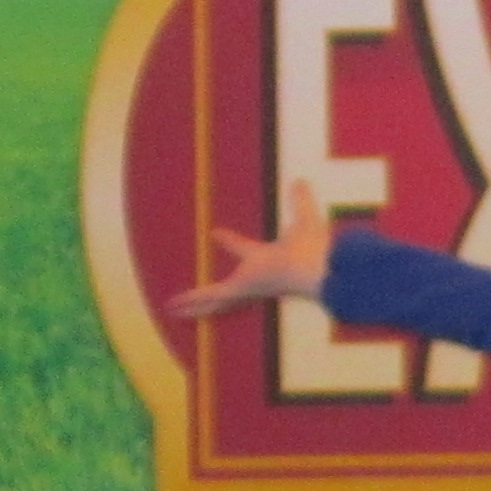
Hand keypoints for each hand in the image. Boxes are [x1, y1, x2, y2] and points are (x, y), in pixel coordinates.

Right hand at [166, 217, 338, 318]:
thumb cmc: (316, 248)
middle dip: (213, 293)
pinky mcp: (238, 289)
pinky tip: (172, 304)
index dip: (231, 241)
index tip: (216, 232)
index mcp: (267, 260)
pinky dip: (191, 300)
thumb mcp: (305, 218)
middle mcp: (254, 277)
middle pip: (228, 287)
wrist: (318, 269)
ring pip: (215, 299)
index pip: (245, 250)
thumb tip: (301, 181)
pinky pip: (209, 295)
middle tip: (194, 297)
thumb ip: (300, 200)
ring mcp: (245, 286)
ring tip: (174, 308)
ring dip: (194, 304)